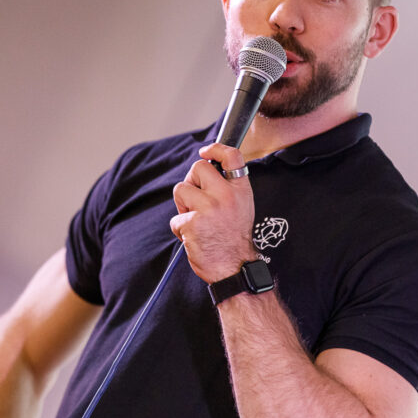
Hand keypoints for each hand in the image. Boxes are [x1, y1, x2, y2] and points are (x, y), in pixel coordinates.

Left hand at [170, 143, 257, 282]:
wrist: (234, 268)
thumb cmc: (233, 239)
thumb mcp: (241, 206)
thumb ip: (227, 187)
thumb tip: (206, 168)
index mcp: (240, 190)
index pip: (232, 157)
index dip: (216, 148)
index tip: (205, 151)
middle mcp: (226, 195)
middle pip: (197, 168)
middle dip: (191, 182)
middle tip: (196, 201)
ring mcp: (208, 208)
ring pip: (181, 189)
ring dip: (183, 205)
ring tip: (196, 221)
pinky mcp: (192, 223)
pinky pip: (176, 218)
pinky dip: (180, 228)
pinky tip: (194, 237)